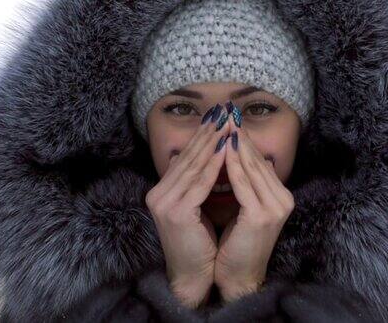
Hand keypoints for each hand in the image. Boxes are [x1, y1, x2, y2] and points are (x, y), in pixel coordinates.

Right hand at [145, 104, 230, 308]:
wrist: (192, 275)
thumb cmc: (200, 243)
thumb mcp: (198, 206)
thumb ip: (200, 182)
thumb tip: (216, 153)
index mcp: (163, 191)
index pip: (186, 157)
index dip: (203, 136)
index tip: (219, 117)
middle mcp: (159, 193)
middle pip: (188, 156)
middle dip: (209, 133)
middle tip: (225, 111)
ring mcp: (164, 202)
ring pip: (194, 165)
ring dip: (213, 143)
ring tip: (228, 124)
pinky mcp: (176, 212)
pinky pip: (200, 183)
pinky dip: (214, 165)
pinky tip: (226, 149)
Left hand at [214, 103, 294, 302]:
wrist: (236, 277)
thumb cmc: (233, 244)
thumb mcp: (241, 208)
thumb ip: (242, 184)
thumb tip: (230, 155)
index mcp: (279, 196)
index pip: (259, 160)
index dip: (242, 139)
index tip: (226, 119)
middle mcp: (282, 199)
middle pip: (256, 159)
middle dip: (237, 135)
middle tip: (224, 112)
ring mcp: (275, 207)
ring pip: (251, 167)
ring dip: (234, 144)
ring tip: (221, 124)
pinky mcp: (262, 216)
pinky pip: (243, 184)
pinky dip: (231, 166)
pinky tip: (221, 150)